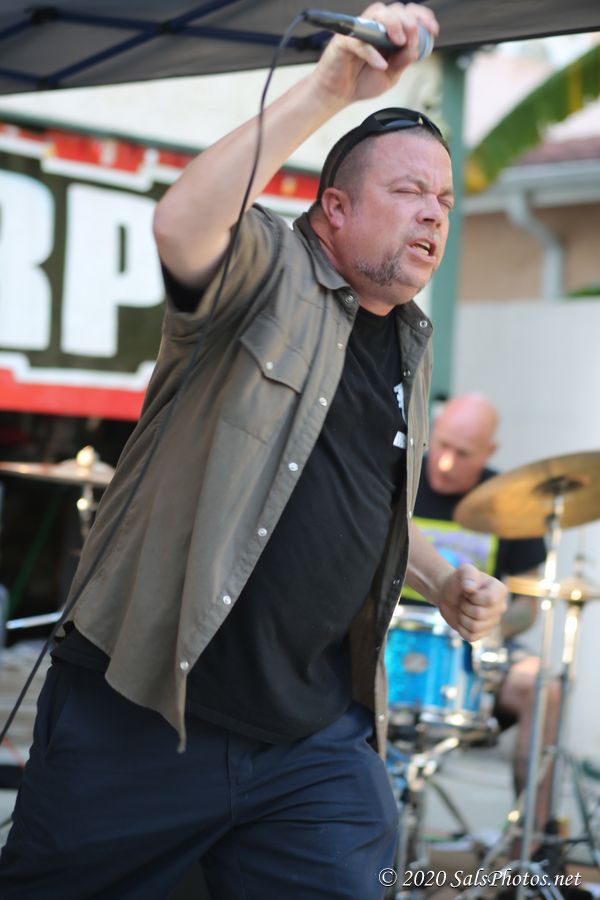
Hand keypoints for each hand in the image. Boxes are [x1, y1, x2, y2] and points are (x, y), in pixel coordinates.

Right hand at [311, 2, 439, 105]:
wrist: (338, 95)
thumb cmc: (362, 82)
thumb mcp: (390, 76)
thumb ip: (402, 63)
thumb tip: (416, 49)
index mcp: (389, 32)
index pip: (409, 14)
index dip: (423, 17)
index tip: (433, 30)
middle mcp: (376, 27)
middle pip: (396, 9)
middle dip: (409, 22)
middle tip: (411, 39)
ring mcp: (360, 31)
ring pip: (379, 13)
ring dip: (393, 24)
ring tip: (399, 43)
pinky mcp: (344, 41)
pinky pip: (360, 41)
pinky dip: (372, 53)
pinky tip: (381, 65)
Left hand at [435, 564, 507, 641]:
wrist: (448, 594)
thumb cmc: (458, 581)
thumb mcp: (463, 571)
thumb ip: (468, 574)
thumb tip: (471, 589)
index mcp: (500, 591)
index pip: (490, 600)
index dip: (473, 596)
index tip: (468, 590)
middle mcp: (500, 607)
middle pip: (479, 614)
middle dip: (465, 606)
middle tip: (463, 600)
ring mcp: (493, 622)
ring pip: (474, 627)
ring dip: (462, 617)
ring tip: (463, 609)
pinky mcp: (483, 633)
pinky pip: (471, 637)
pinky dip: (461, 628)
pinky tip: (462, 619)